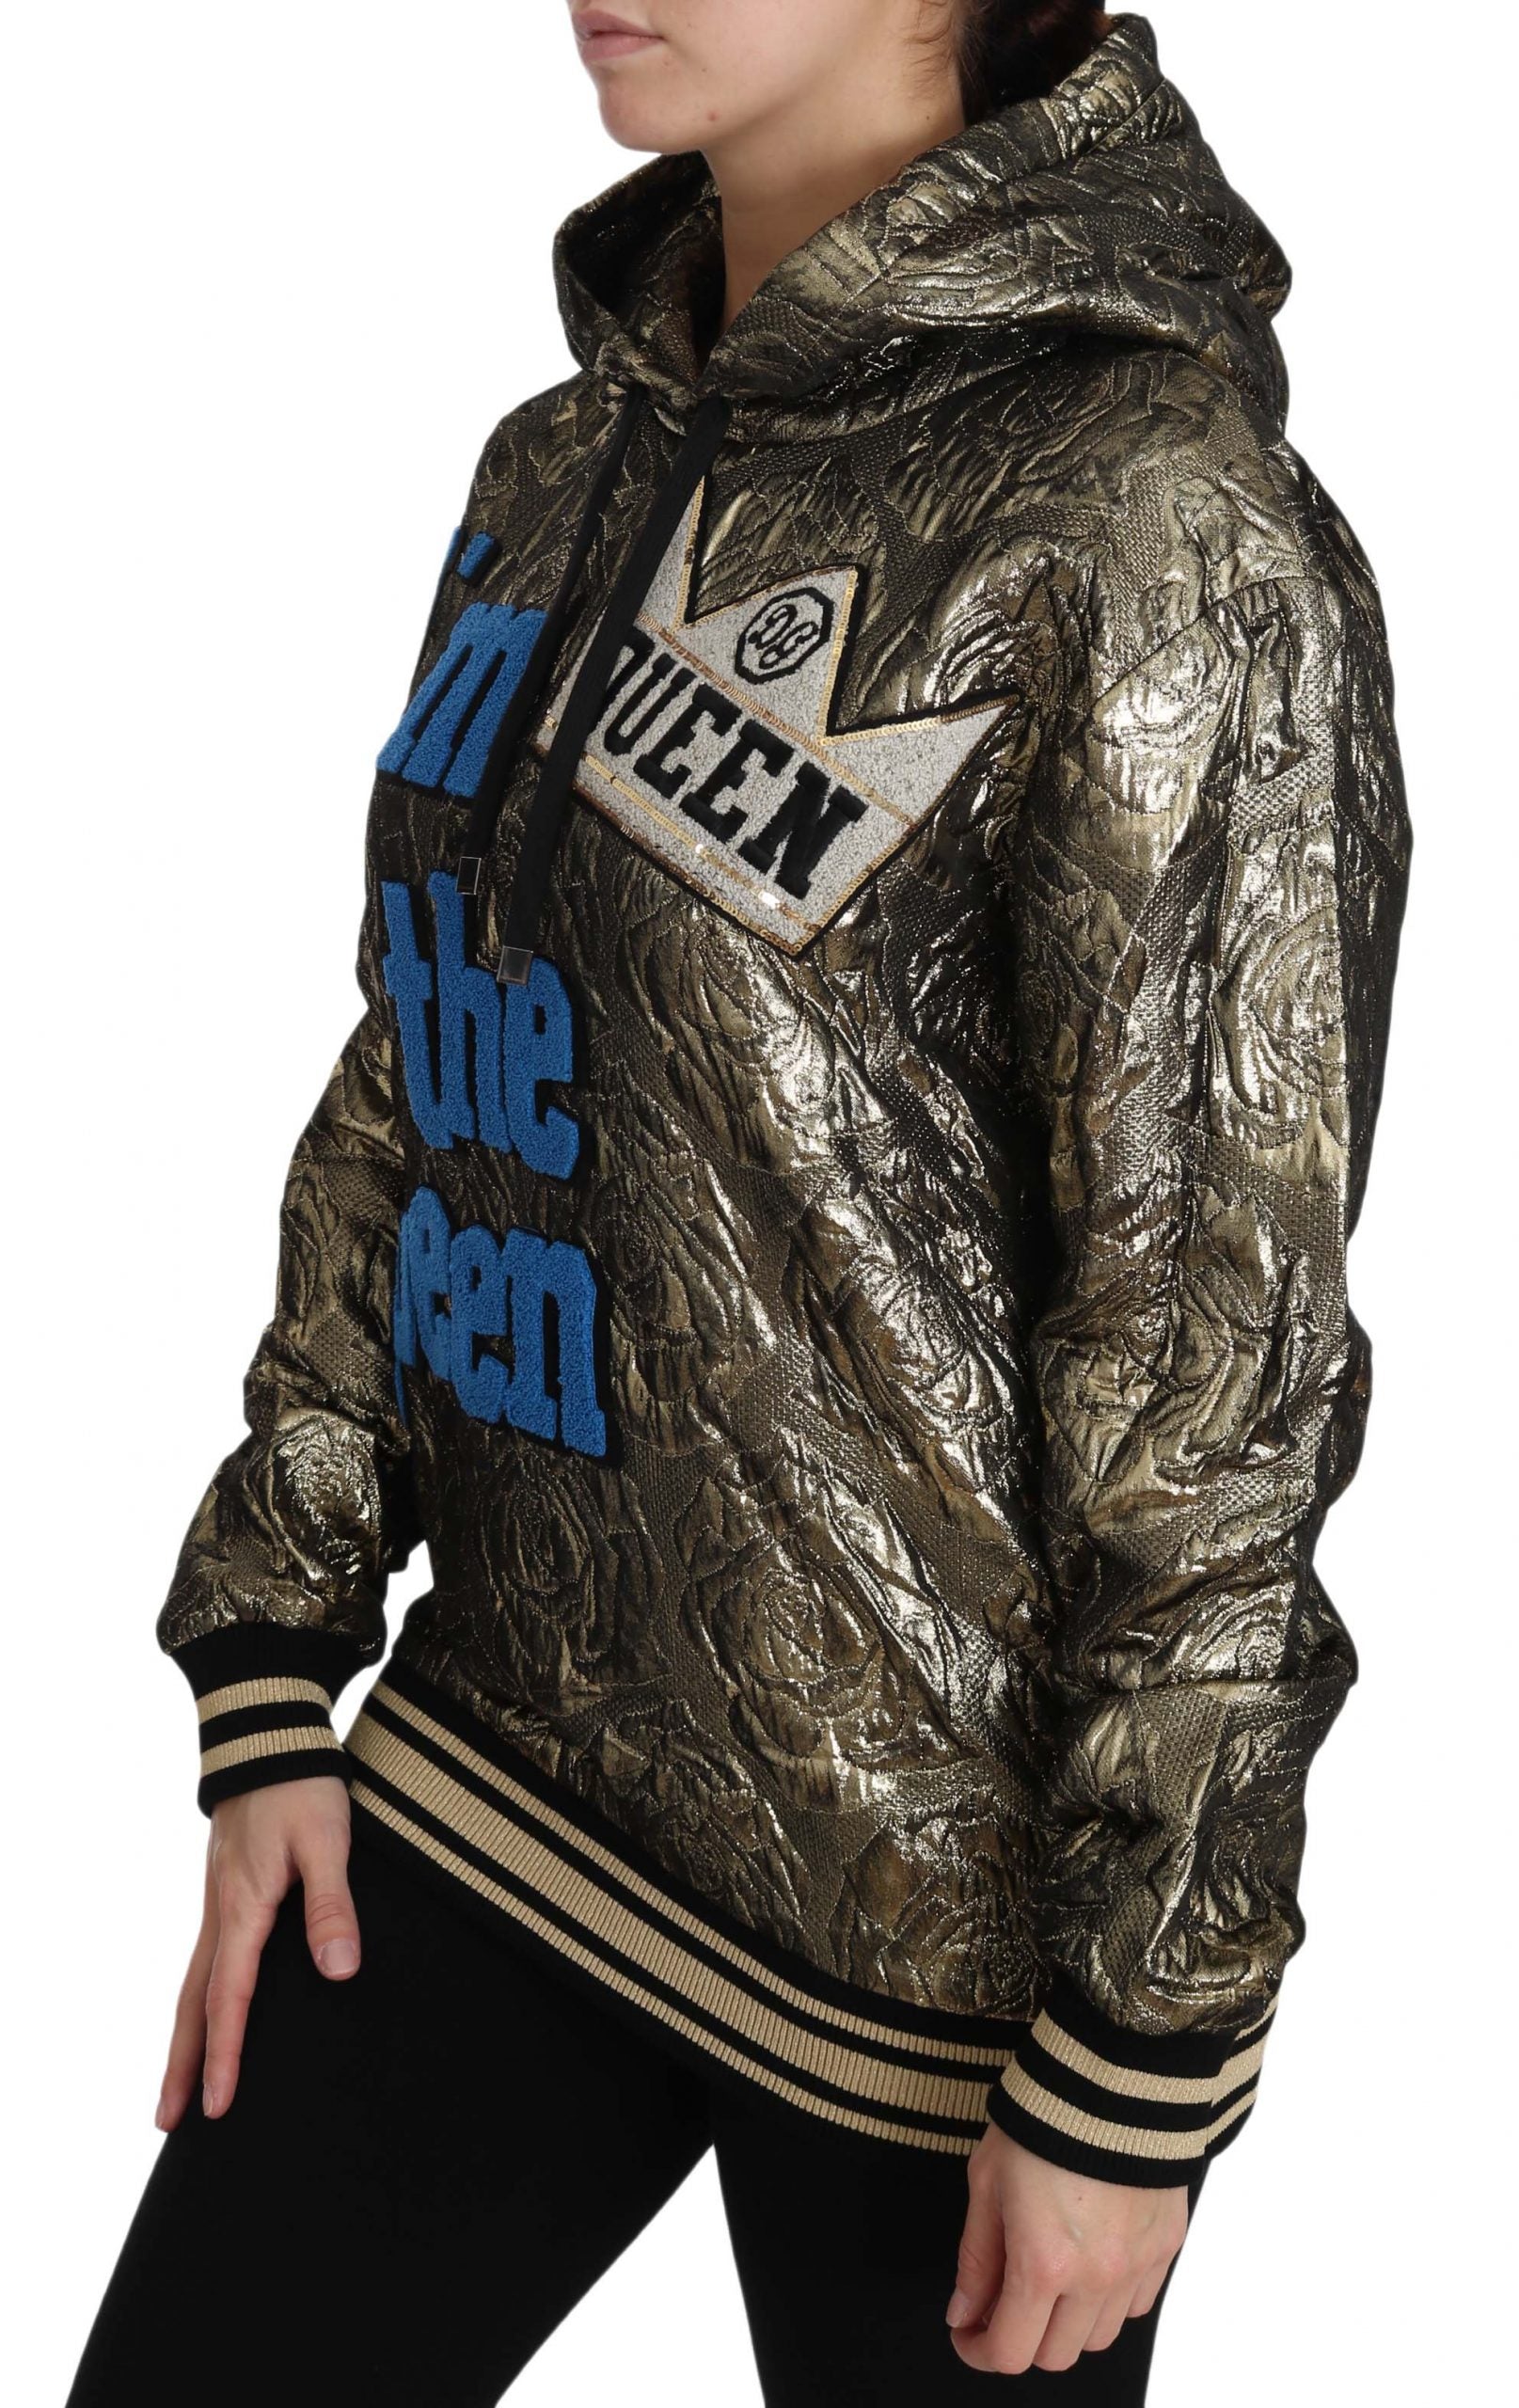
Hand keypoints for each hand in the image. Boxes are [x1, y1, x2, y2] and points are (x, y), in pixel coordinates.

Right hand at [154, 1776, 358, 2130]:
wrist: (269, 1735)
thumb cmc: (302, 1786)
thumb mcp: (329, 1841)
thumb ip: (333, 1904)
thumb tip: (337, 1969)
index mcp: (244, 1909)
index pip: (230, 1999)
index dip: (227, 2055)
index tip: (219, 2107)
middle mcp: (221, 1913)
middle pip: (194, 2004)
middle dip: (183, 2066)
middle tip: (169, 2122)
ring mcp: (218, 1902)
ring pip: (193, 1983)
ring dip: (185, 2038)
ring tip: (177, 2086)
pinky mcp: (227, 1890)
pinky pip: (206, 1959)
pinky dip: (198, 1999)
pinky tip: (207, 2013)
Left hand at [946, 2125, 1189, 2374]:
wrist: (1112, 2075)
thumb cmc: (1042, 2119)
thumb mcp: (987, 2181)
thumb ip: (976, 2257)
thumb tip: (964, 2313)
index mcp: (1043, 2263)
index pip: (1010, 2351)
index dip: (979, 2352)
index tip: (967, 2334)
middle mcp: (1095, 2277)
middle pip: (1056, 2355)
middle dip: (1021, 2339)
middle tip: (1003, 2304)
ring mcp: (1137, 2265)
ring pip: (1099, 2336)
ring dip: (1067, 2324)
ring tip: (1049, 2278)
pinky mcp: (1166, 2246)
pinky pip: (1136, 2303)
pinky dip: (1109, 2300)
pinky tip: (1089, 2262)